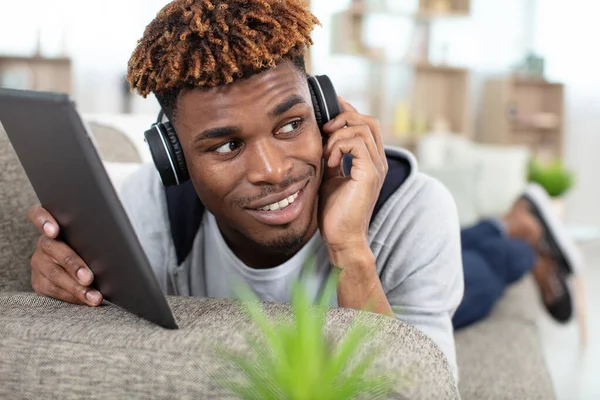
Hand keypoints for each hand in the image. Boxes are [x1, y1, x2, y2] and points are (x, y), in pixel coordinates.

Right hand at [27, 205, 102, 305]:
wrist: (78, 268)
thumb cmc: (92, 247)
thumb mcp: (91, 237)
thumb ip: (94, 234)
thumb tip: (120, 239)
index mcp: (54, 225)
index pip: (37, 214)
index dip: (43, 221)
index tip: (54, 231)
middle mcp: (44, 242)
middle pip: (52, 249)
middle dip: (73, 264)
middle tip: (89, 278)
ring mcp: (39, 262)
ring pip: (53, 274)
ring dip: (75, 287)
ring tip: (93, 296)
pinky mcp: (38, 281)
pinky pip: (52, 290)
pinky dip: (71, 296)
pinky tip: (85, 300)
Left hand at [318, 98, 387, 255]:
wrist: (341, 238)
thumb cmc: (334, 211)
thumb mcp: (331, 175)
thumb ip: (332, 155)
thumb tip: (324, 135)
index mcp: (371, 161)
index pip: (367, 124)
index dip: (348, 112)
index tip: (330, 109)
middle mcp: (378, 162)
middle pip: (369, 121)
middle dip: (344, 118)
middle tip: (325, 130)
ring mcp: (376, 167)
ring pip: (362, 128)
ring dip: (337, 136)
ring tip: (326, 154)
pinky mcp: (369, 174)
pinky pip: (356, 143)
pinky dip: (338, 147)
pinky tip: (329, 162)